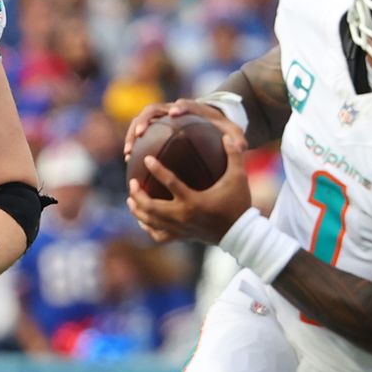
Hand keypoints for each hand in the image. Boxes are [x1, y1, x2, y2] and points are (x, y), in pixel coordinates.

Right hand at [123, 99, 233, 159]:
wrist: (211, 123)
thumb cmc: (223, 129)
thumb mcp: (234, 133)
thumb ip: (237, 140)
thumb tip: (240, 147)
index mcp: (193, 108)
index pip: (185, 103)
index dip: (180, 106)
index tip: (175, 113)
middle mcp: (173, 109)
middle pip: (154, 109)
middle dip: (145, 120)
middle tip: (139, 135)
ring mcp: (162, 116)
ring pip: (142, 121)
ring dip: (132, 133)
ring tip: (128, 152)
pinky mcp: (155, 126)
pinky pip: (141, 132)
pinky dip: (134, 143)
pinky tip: (129, 159)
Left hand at [126, 129, 251, 244]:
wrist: (241, 233)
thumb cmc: (238, 203)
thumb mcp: (239, 177)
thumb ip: (234, 155)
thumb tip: (227, 135)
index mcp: (194, 201)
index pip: (169, 182)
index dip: (156, 169)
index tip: (146, 158)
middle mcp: (183, 216)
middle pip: (151, 207)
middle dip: (138, 194)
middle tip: (133, 183)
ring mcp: (180, 228)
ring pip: (150, 221)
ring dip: (138, 210)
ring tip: (131, 198)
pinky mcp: (182, 236)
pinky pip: (158, 235)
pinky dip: (148, 228)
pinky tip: (143, 219)